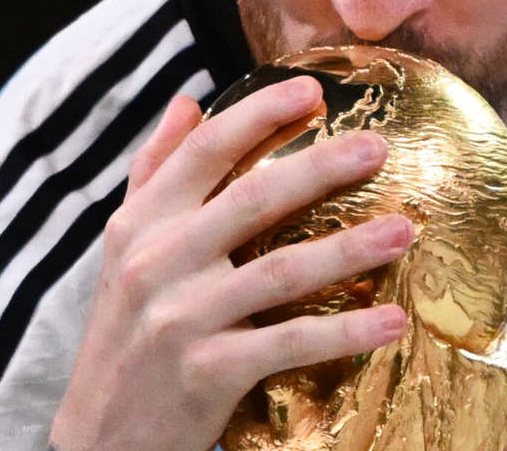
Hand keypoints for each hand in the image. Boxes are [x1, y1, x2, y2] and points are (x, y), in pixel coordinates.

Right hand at [49, 76, 412, 450]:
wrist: (101, 435)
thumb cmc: (124, 330)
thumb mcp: (124, 245)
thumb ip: (154, 170)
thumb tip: (187, 101)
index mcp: (140, 223)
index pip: (204, 151)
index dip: (258, 114)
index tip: (309, 89)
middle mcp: (158, 261)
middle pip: (252, 199)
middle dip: (320, 167)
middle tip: (377, 146)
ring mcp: (183, 317)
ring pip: (282, 271)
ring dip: (351, 249)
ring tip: (405, 229)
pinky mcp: (210, 371)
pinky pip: (291, 342)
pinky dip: (346, 331)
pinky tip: (393, 319)